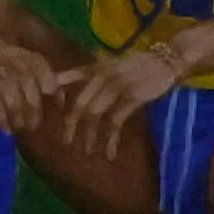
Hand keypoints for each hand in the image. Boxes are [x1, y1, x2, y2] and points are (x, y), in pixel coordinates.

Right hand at [0, 22, 61, 136]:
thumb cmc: (6, 56)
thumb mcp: (27, 60)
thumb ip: (44, 77)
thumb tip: (61, 99)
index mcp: (34, 61)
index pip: (50, 85)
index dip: (53, 103)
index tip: (54, 116)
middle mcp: (20, 67)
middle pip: (32, 98)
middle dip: (35, 117)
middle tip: (34, 128)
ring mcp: (1, 75)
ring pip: (15, 104)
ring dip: (19, 121)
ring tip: (20, 131)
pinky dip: (2, 120)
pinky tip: (6, 129)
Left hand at [50, 47, 187, 157]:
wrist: (166, 60)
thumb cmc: (138, 65)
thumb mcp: (111, 65)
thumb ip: (92, 74)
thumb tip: (68, 84)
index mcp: (95, 68)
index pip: (67, 78)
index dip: (54, 95)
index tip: (46, 113)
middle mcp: (102, 76)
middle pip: (79, 104)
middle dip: (70, 126)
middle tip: (66, 142)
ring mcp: (117, 86)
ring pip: (95, 115)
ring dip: (90, 137)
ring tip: (88, 152)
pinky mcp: (132, 97)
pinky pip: (115, 122)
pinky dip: (110, 140)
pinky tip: (109, 153)